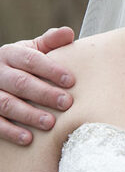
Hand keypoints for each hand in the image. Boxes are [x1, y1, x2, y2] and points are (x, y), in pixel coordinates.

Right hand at [0, 27, 75, 144]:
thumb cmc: (23, 65)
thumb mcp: (33, 50)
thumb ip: (50, 43)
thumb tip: (68, 33)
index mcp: (10, 53)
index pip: (31, 59)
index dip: (51, 69)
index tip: (71, 81)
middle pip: (20, 82)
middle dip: (44, 93)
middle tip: (66, 103)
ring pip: (6, 103)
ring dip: (28, 114)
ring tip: (49, 123)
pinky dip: (10, 131)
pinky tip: (28, 139)